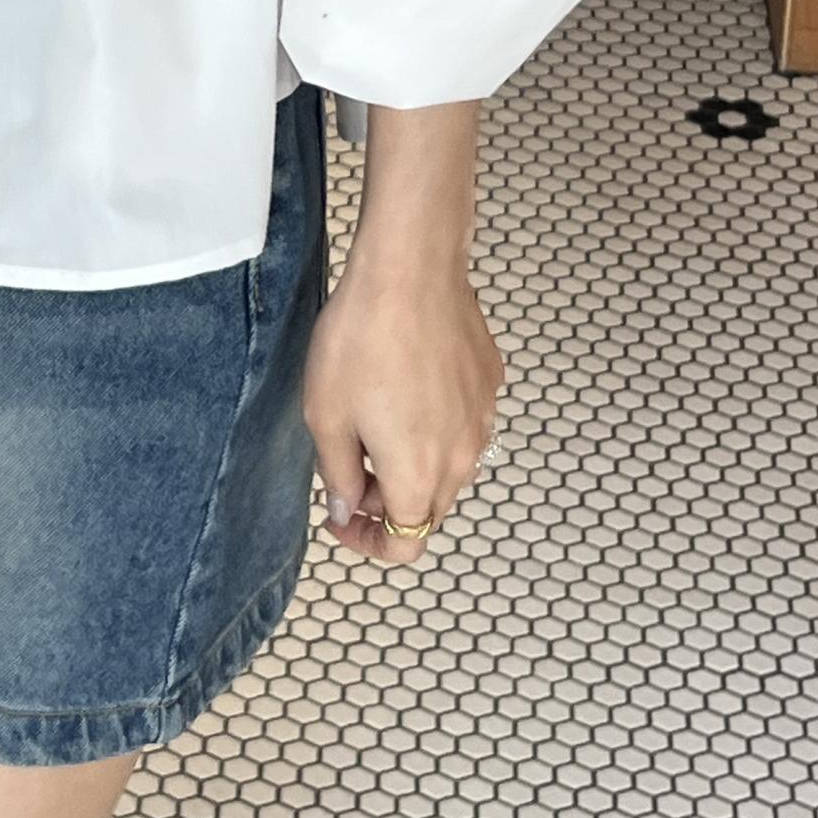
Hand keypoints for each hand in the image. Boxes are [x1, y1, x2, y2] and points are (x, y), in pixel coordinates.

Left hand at [303, 99, 503, 565]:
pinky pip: (462, 421)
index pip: (405, 545)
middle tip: (348, 466)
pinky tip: (404, 381)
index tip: (340, 517)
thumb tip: (346, 509)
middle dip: (387, 502)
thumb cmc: (360, 342)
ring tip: (373, 417)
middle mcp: (463, 458)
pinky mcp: (490, 382)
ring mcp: (484, 419)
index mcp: (419, 477)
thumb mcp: (326, 416)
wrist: (410, 272)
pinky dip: (434, 422)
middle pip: (428, 508)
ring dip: (412, 462)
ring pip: (448, 465)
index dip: (368, 544)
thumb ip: (337, 475)